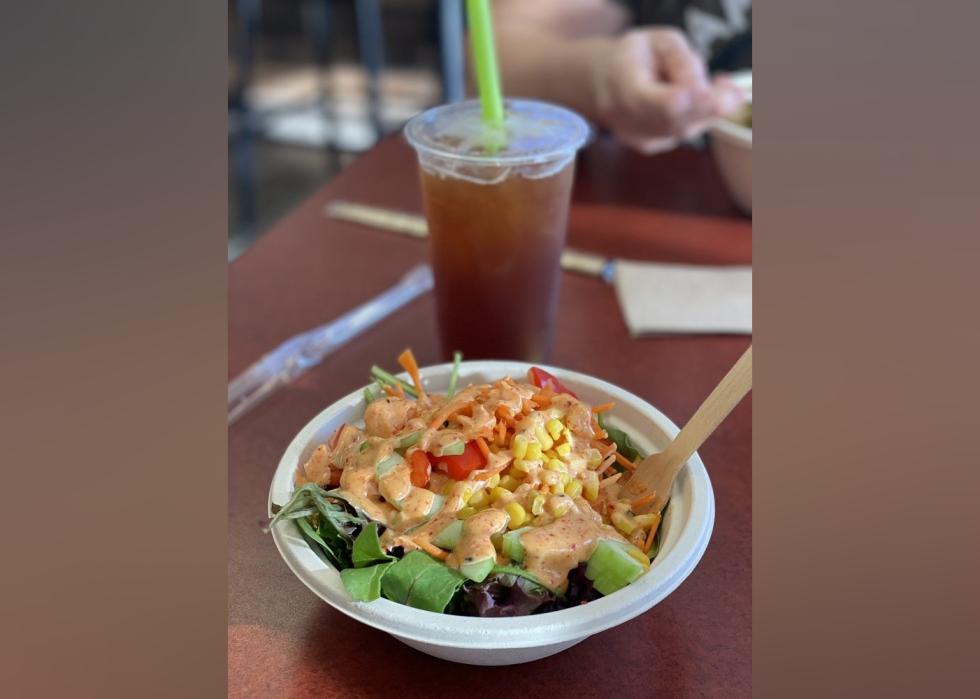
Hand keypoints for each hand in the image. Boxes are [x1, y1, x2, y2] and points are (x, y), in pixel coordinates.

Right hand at [591, 28, 744, 153]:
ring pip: (684, 129)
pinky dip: (701, 117)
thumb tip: (704, 91)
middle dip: (709, 106)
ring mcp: (637, 137)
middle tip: (734, 89)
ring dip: (709, 109)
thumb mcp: (661, 41)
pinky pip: (683, 133)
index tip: (703, 92)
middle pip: (673, 121)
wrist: (608, 79)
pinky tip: (701, 99)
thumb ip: (682, 62)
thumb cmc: (637, 55)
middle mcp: (625, 117)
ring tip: (722, 85)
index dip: (677, 102)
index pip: (648, 101)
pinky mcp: (650, 146)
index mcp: (622, 82)